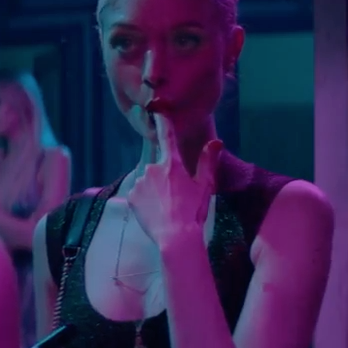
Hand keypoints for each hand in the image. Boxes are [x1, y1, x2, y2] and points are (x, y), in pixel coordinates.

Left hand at [126, 113, 223, 246]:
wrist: (175, 237)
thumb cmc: (193, 211)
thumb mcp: (205, 186)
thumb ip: (208, 162)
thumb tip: (216, 141)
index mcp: (172, 165)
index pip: (166, 137)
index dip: (162, 122)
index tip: (156, 109)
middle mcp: (153, 169)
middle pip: (158, 167)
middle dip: (165, 178)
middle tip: (175, 197)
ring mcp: (140, 182)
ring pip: (148, 182)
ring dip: (155, 190)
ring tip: (166, 207)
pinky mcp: (131, 196)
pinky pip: (138, 194)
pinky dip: (145, 200)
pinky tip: (155, 211)